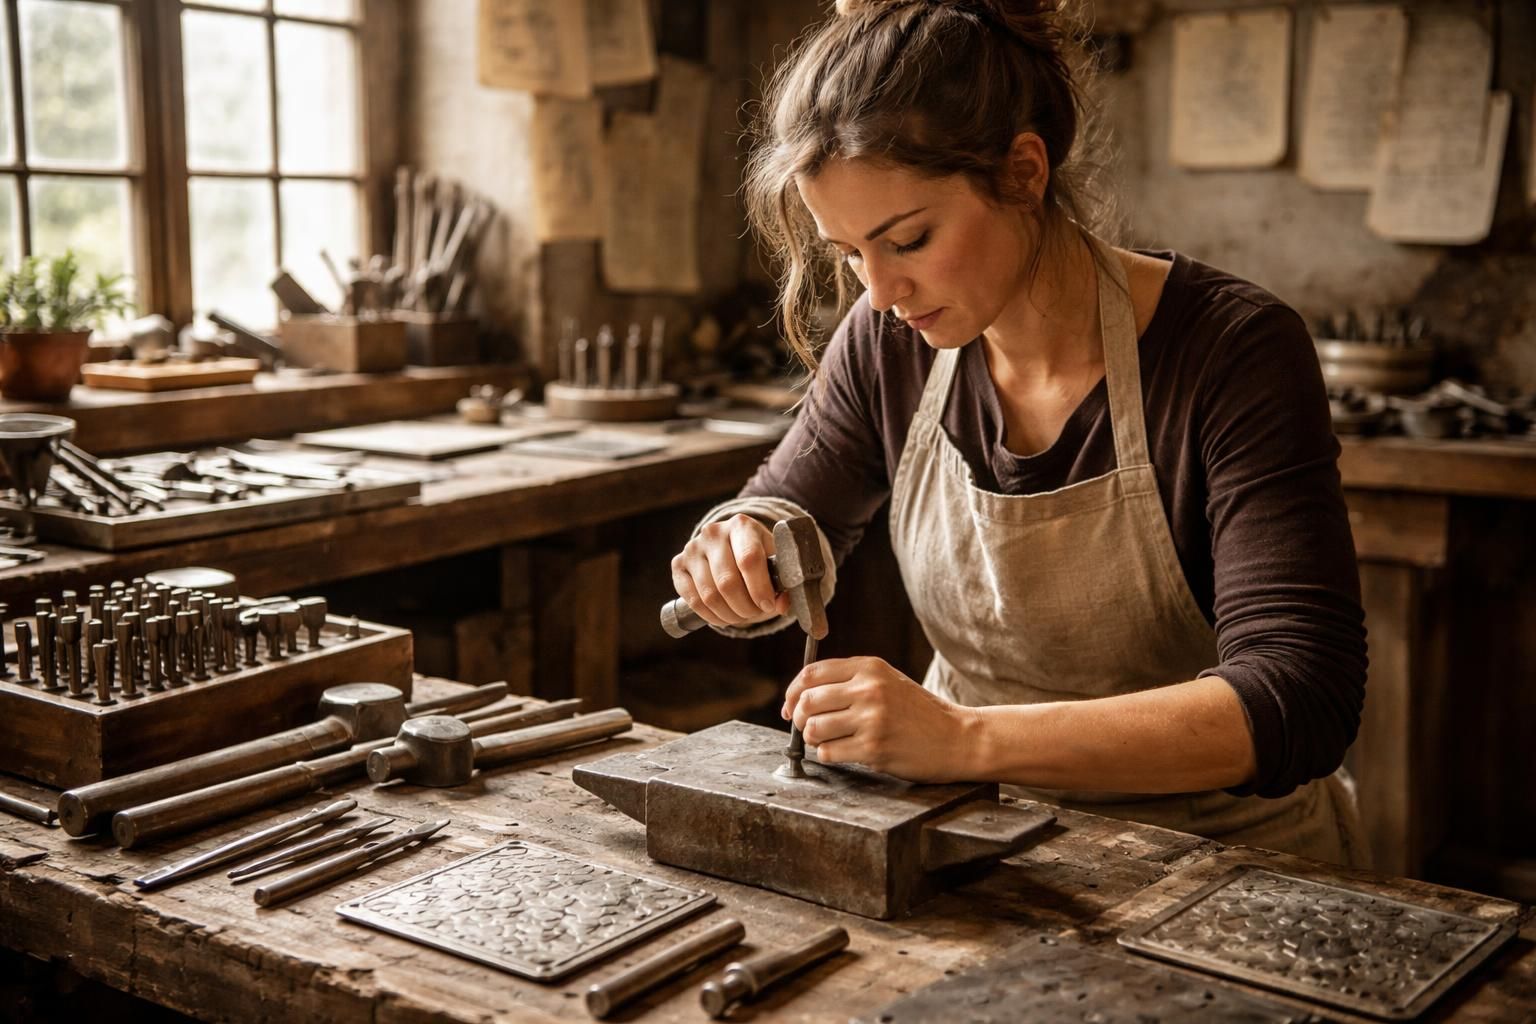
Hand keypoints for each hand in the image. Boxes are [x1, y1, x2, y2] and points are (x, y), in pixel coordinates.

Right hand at [670, 513, 790, 627]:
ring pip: (710, 595)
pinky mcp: (678, 564)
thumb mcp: (775, 563)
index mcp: (742, 525)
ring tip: (742, 615)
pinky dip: (711, 616)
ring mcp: (692, 548)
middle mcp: (713, 532)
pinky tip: (724, 616)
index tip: (768, 605)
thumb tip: (781, 605)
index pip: (749, 559)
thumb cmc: (758, 556)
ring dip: (729, 615)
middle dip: (745, 607)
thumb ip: (783, 584)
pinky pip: (693, 600)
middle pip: (728, 582)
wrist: (731, 546)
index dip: (760, 588)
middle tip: (755, 613)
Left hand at [782, 656, 980, 781]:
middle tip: (806, 729)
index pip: (811, 674)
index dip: (792, 692)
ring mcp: (871, 719)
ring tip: (828, 742)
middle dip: (799, 718)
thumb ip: (850, 681)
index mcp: (869, 667)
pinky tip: (843, 753)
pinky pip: (829, 753)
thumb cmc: (919, 713)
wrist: (958, 738)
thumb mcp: (887, 682)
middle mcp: (868, 689)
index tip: (790, 707)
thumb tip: (801, 695)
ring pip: (814, 728)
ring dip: (813, 739)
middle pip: (807, 701)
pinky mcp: (873, 748)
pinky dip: (829, 755)